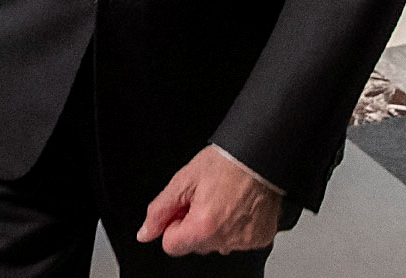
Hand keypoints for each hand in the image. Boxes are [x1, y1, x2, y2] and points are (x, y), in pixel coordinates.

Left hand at [139, 148, 281, 256]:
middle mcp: (225, 240)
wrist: (258, 158)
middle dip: (194, 226)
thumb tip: (145, 233)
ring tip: (222, 200)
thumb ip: (160, 211)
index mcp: (203, 227)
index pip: (172, 246)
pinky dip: (234, 228)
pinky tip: (237, 207)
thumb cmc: (224, 164)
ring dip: (214, 228)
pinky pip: (237, 241)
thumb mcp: (182, 181)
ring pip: (216, 244)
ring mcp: (245, 242)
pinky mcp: (260, 239)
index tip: (183, 209)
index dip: (173, 225)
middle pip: (195, 246)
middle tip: (204, 199)